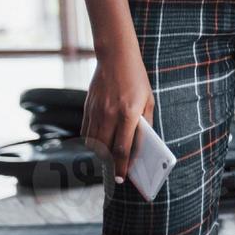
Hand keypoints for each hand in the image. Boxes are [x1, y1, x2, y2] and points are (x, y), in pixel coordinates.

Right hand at [82, 47, 154, 185]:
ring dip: (99, 157)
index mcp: (128, 113)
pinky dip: (91, 143)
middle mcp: (110, 114)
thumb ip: (145, 122)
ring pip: (94, 143)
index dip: (122, 166)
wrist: (115, 56)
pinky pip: (86, 132)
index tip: (122, 177)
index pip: (122, 148)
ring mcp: (96, 111)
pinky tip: (97, 146)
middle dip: (110, 166)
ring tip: (106, 164)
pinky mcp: (87, 107)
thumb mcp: (148, 99)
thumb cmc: (136, 78)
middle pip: (106, 150)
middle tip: (114, 175)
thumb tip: (142, 143)